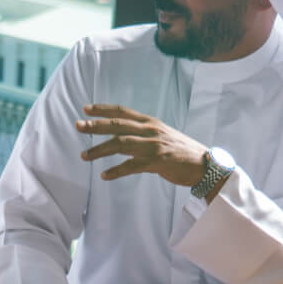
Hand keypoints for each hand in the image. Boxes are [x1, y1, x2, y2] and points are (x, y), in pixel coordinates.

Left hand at [76, 105, 208, 188]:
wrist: (204, 164)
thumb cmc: (180, 151)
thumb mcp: (161, 135)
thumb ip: (143, 132)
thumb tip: (122, 134)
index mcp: (150, 122)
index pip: (123, 112)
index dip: (104, 109)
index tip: (86, 109)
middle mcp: (151, 131)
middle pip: (118, 125)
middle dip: (96, 125)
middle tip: (78, 126)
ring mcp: (154, 146)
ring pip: (121, 144)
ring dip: (100, 150)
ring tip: (84, 156)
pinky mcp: (157, 162)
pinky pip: (132, 166)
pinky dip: (116, 171)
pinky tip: (104, 175)